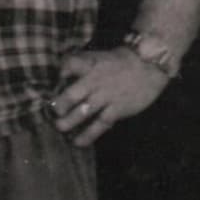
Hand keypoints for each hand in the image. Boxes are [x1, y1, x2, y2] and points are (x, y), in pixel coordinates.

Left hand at [51, 47, 169, 146]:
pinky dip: (88, 135)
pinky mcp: (117, 109)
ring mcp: (106, 97)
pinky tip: (77, 142)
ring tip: (59, 128)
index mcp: (89, 65)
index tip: (50, 81)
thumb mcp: (96, 57)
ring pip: (84, 111)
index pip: (69, 64)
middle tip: (52, 112)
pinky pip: (100, 124)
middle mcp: (95, 81)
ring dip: (69, 121)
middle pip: (73, 94)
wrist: (149, 66)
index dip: (59, 72)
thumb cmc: (118, 62)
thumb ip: (78, 65)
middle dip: (60, 105)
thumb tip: (57, 78)